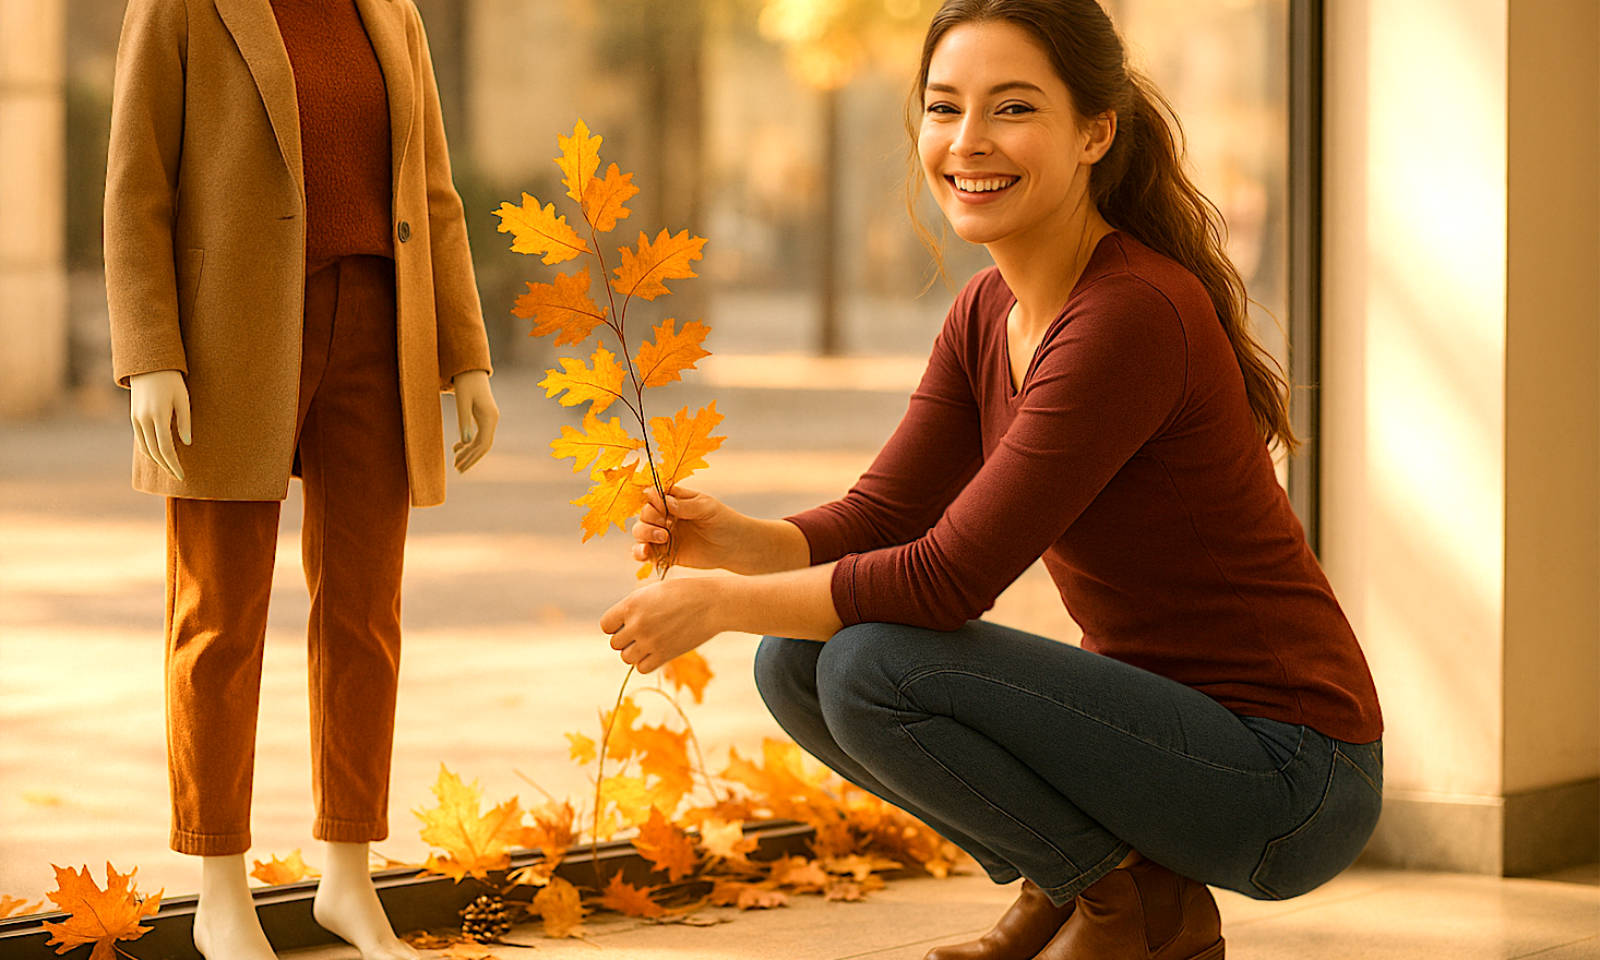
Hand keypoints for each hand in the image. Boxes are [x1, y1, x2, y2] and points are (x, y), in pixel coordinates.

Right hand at [129, 369, 190, 480]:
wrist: (148, 365)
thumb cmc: (172, 381)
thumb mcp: (183, 400)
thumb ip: (185, 422)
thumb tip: (186, 443)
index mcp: (158, 416)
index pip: (166, 448)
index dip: (173, 464)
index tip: (182, 475)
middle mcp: (143, 420)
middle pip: (154, 451)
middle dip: (166, 466)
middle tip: (177, 475)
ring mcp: (136, 419)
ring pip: (145, 448)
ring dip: (157, 460)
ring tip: (169, 467)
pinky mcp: (133, 417)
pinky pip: (140, 439)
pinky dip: (149, 450)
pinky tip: (158, 454)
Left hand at [450, 369, 497, 471]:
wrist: (471, 368)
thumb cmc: (465, 383)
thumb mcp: (462, 401)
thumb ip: (464, 421)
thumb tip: (466, 442)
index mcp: (489, 417)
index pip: (483, 444)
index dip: (472, 457)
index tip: (460, 467)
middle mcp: (492, 419)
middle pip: (484, 445)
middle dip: (471, 458)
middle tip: (457, 469)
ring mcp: (490, 418)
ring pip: (482, 441)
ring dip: (470, 453)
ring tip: (455, 462)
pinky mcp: (484, 416)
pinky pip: (479, 434)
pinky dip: (469, 443)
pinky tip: (457, 447)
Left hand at [599, 578, 722, 673]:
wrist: (713, 603)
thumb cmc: (685, 592)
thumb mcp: (655, 591)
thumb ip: (635, 606)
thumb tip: (621, 623)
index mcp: (632, 604)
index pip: (606, 625)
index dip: (615, 625)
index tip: (628, 623)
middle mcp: (637, 623)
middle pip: (615, 643)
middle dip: (626, 639)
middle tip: (644, 631)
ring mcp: (650, 641)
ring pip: (627, 658)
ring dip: (635, 652)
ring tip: (651, 641)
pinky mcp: (664, 655)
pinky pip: (642, 668)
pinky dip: (646, 662)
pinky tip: (657, 651)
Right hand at [631, 485, 742, 570]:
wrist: (734, 547)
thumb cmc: (723, 521)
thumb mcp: (707, 508)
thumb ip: (686, 506)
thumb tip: (665, 500)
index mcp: (674, 500)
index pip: (653, 495)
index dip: (653, 501)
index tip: (664, 508)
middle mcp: (665, 516)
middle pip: (644, 514)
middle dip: (650, 519)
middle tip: (666, 525)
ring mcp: (663, 535)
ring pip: (640, 532)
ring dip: (644, 534)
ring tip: (663, 538)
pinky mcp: (664, 554)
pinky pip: (644, 553)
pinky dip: (639, 552)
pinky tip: (645, 553)